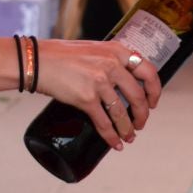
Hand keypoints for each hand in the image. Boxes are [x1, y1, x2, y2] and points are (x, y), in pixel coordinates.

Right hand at [35, 39, 164, 149]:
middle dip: (142, 114)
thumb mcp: (94, 49)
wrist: (38, 61)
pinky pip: (104, 122)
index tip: (153, 102)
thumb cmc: (62, 55)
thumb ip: (111, 60)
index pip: (148, 71)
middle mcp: (112, 65)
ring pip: (122, 113)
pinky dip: (111, 136)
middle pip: (138, 96)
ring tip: (130, 137)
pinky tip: (115, 143)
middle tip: (141, 123)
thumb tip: (125, 79)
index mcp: (117, 50)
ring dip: (128, 129)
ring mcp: (99, 82)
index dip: (155, 90)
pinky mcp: (86, 98)